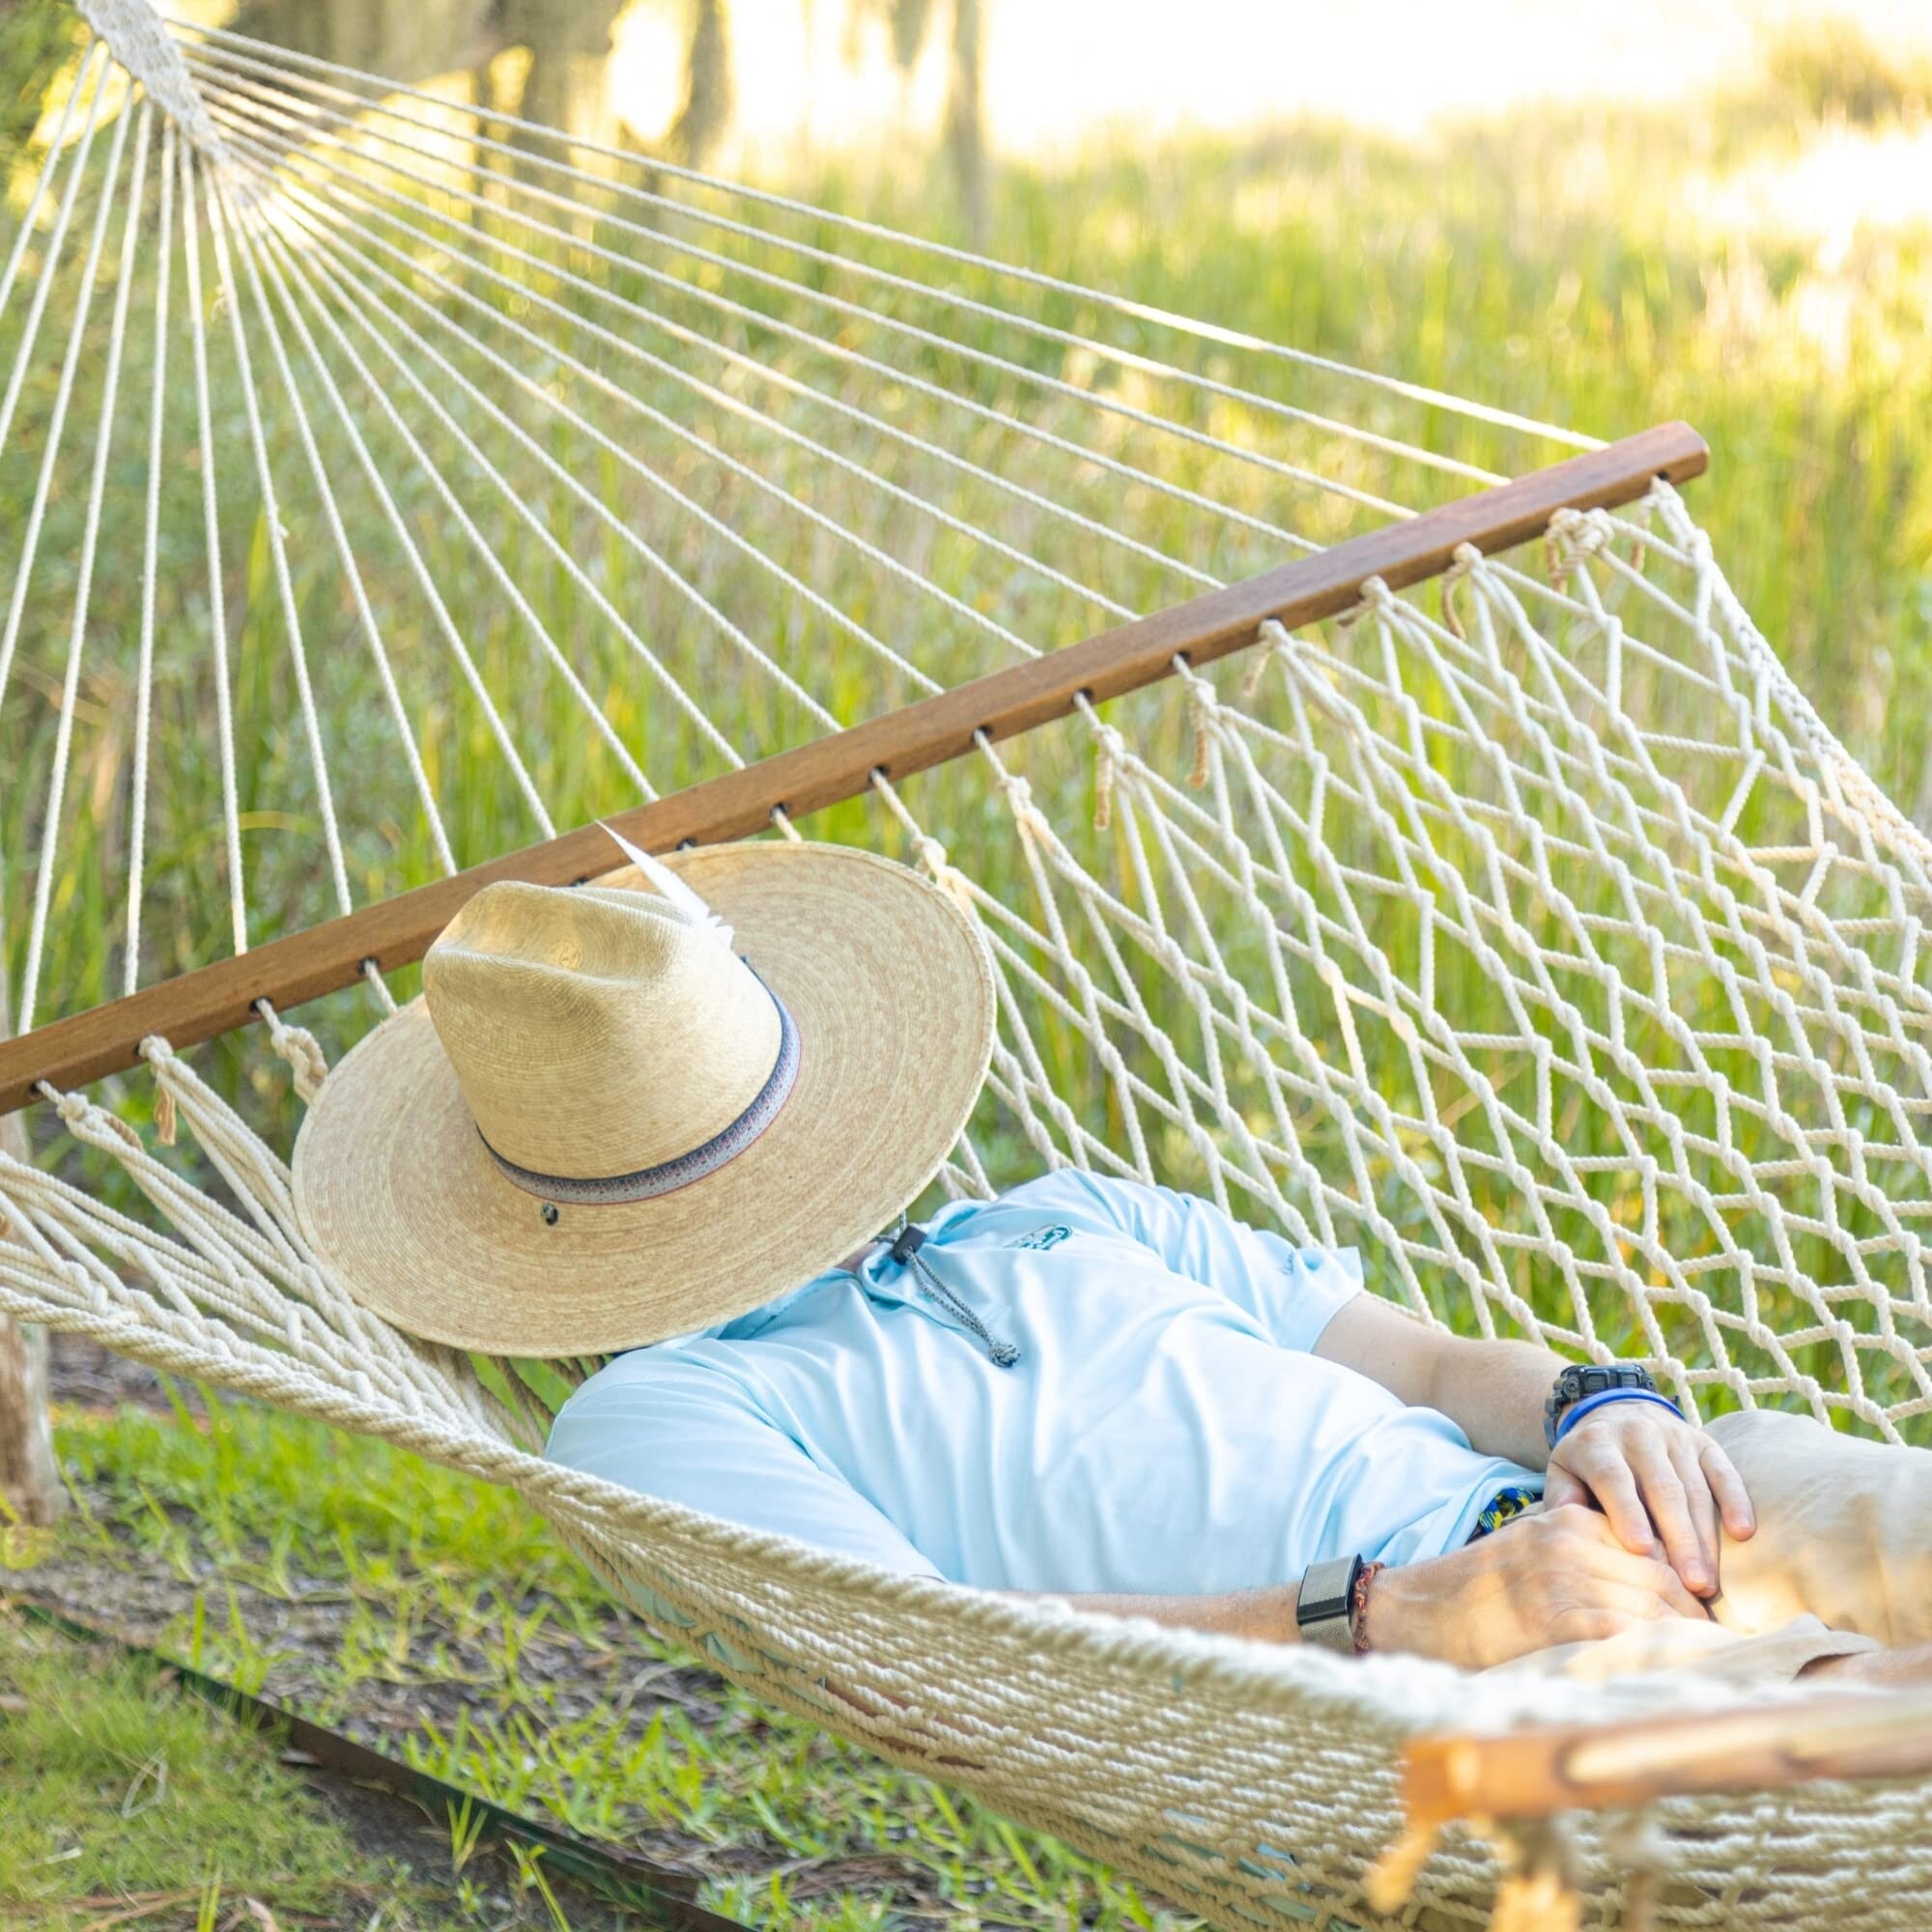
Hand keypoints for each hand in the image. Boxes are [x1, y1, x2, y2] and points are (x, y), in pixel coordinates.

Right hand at [1362, 1503, 1709, 1670]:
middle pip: (1661, 1579)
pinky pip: (1627, 1634)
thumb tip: (1653, 1591)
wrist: (1423, 1610)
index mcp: (1571, 1522)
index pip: (1654, 1550)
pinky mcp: (1558, 1618)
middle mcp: (1572, 1543)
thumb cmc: (1482, 1593)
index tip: (1711, 1617)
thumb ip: (1587, 1561)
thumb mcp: (1536, 1554)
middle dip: (1696, 1617)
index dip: (1687, 1588)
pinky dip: (1659, 1653)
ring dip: (1687, 1640)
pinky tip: (1678, 1671)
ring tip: (1713, 1665)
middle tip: (1726, 1648)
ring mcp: (1565, 1579)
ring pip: (1651, 1608)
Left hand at [1545, 1400, 1754, 1597]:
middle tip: (1690, 1585)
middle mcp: (1639, 1435)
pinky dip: (1736, 1500)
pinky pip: (1724, 1472)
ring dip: (1705, 1538)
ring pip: (1695, 1489)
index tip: (1641, 1550)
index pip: (1614, 1478)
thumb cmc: (1587, 1459)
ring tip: (1708, 1582)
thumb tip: (1568, 1529)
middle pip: (1663, 1489)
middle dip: (1678, 1540)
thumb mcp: (1562, 1470)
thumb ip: (1562, 1497)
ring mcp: (1675, 1438)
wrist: (1615, 1410)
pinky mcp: (1704, 1443)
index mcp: (1598, 1443)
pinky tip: (1743, 1533)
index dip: (1627, 1512)